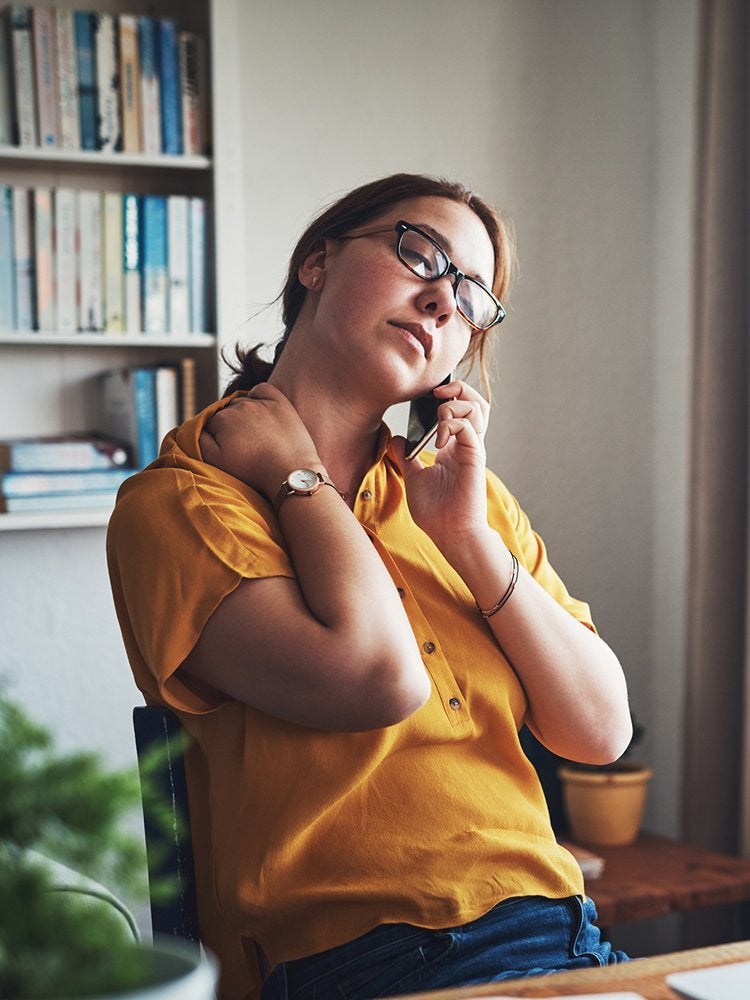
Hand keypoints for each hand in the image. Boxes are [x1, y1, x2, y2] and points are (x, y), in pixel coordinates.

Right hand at [199, 384, 321, 497]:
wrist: (290, 473)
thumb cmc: (252, 471)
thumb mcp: (215, 461)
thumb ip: (199, 441)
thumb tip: (196, 427)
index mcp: (222, 418)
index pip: (210, 423)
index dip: (216, 438)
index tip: (227, 451)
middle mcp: (240, 405)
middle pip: (227, 412)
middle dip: (230, 426)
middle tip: (241, 446)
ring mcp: (261, 403)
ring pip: (243, 402)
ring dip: (243, 414)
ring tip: (253, 435)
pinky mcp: (280, 403)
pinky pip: (262, 389)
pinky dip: (258, 395)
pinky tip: (260, 409)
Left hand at [389, 379, 490, 545]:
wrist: (448, 533)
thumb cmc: (436, 511)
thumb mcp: (413, 477)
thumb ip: (406, 457)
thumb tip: (395, 439)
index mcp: (454, 446)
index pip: (461, 409)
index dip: (448, 395)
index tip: (428, 396)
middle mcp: (466, 444)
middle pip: (475, 402)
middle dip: (458, 388)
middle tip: (436, 393)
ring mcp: (472, 449)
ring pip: (477, 408)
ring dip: (455, 403)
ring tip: (438, 416)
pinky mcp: (475, 457)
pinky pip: (468, 427)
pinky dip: (451, 425)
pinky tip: (438, 440)